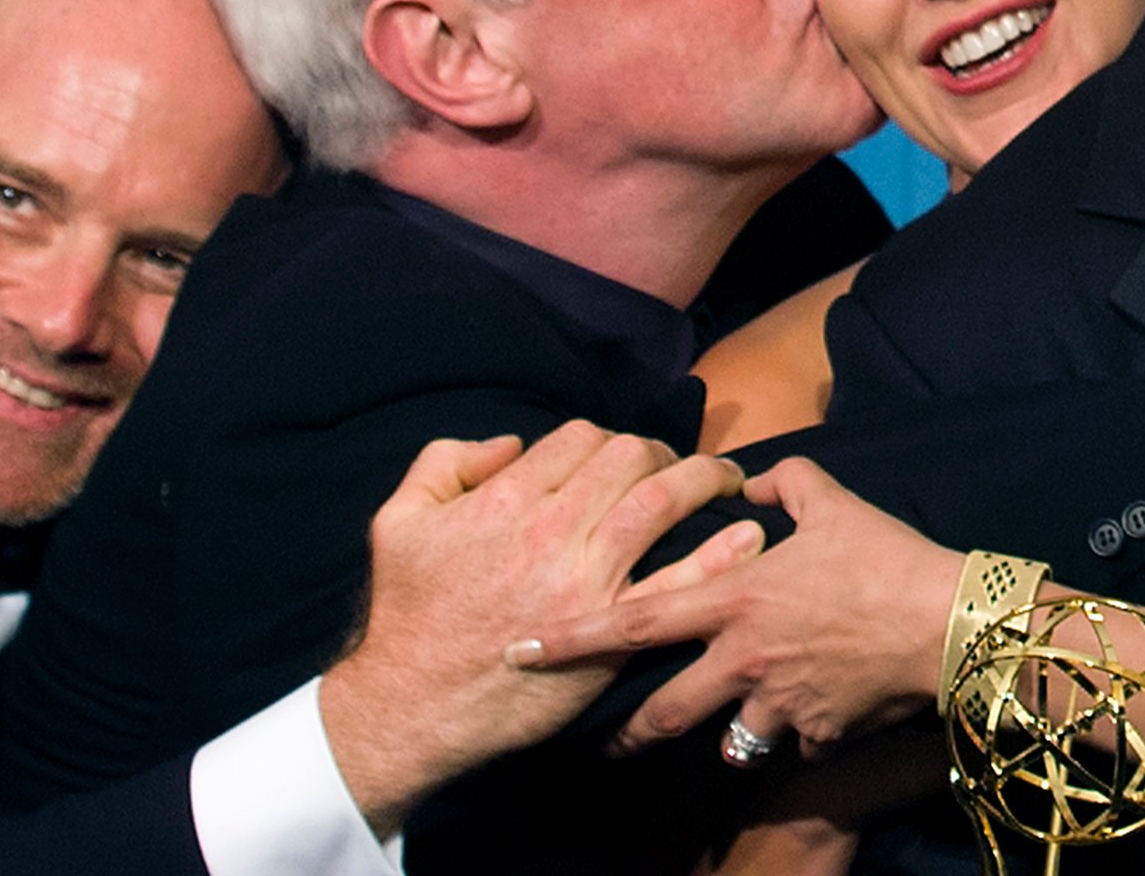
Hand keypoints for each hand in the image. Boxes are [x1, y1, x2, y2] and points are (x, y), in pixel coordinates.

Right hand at [315, 423, 761, 833]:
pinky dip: (719, 552)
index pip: (581, 438)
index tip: (622, 456)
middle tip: (676, 465)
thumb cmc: (408, 615)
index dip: (608, 439)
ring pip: (662, 499)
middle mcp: (553, 528)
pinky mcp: (610, 628)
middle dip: (660, 452)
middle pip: (630, 458)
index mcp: (507, 498)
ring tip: (725, 481)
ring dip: (703, 479)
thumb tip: (509, 444)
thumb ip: (445, 463)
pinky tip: (745, 533)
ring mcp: (586, 578)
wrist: (412, 705)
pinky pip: (678, 579)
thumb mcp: (398, 522)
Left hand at [512, 456, 964, 755]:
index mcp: (736, 599)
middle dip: (629, 732)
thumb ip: (786, 484)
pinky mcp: (817, 733)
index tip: (523, 653)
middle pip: (665, 710)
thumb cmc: (885, 556)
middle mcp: (743, 659)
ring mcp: (778, 704)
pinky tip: (813, 722)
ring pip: (728, 741)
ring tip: (726, 739)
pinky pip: (794, 744)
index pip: (636, 621)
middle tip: (607, 744)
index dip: (574, 639)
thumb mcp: (833, 502)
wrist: (944, 622)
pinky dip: (796, 737)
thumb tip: (755, 480)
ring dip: (725, 738)